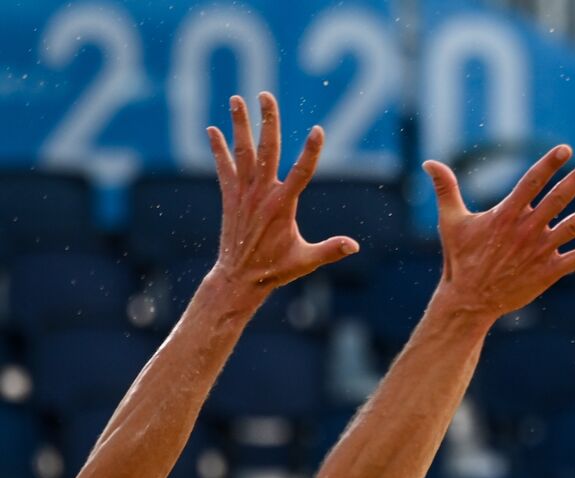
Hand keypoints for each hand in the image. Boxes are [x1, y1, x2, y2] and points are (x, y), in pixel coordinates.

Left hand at [206, 92, 358, 296]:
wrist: (239, 278)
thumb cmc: (276, 269)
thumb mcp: (306, 260)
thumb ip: (330, 250)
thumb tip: (355, 246)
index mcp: (283, 205)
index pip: (301, 172)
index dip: (311, 151)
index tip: (318, 131)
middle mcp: (261, 194)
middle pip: (267, 150)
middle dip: (268, 121)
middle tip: (266, 96)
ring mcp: (243, 193)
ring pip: (243, 152)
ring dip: (240, 124)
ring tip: (236, 99)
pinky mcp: (230, 197)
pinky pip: (224, 167)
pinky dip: (219, 148)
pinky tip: (213, 129)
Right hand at [422, 147, 574, 320]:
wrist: (470, 301)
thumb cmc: (461, 259)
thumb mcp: (451, 222)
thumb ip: (445, 189)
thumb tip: (428, 161)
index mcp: (506, 215)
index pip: (531, 183)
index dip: (549, 165)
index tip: (565, 149)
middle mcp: (526, 230)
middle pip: (557, 200)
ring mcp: (539, 251)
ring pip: (572, 228)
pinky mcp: (547, 273)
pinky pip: (574, 261)